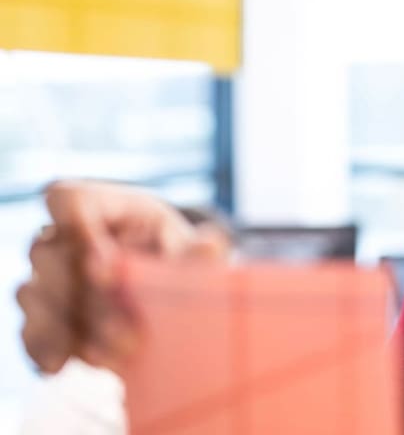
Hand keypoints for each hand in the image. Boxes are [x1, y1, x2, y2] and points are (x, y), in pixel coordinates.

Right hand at [16, 180, 230, 374]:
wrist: (159, 282)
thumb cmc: (168, 249)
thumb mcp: (186, 244)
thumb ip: (195, 248)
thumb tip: (211, 247)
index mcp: (95, 204)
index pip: (66, 200)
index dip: (76, 229)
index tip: (103, 267)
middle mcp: (59, 236)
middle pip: (50, 256)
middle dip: (87, 298)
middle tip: (128, 332)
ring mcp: (43, 276)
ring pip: (35, 294)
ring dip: (71, 327)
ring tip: (115, 354)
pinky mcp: (40, 317)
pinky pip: (29, 330)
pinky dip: (45, 348)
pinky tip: (61, 364)